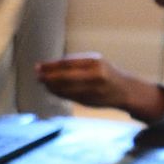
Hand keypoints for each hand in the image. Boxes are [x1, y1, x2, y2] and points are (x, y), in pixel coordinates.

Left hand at [37, 55, 163, 122]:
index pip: (68, 63)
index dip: (51, 66)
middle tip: (38, 76)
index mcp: (95, 62)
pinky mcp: (91, 101)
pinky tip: (52, 91)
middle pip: (66, 77)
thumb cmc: (106, 74)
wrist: (125, 90)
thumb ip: (74, 65)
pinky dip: (59, 94)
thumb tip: (48, 67)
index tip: (38, 66)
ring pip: (66, 89)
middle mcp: (95, 75)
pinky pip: (70, 97)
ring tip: (42, 83)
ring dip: (52, 87)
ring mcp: (93, 90)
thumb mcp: (94, 63)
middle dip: (49, 77)